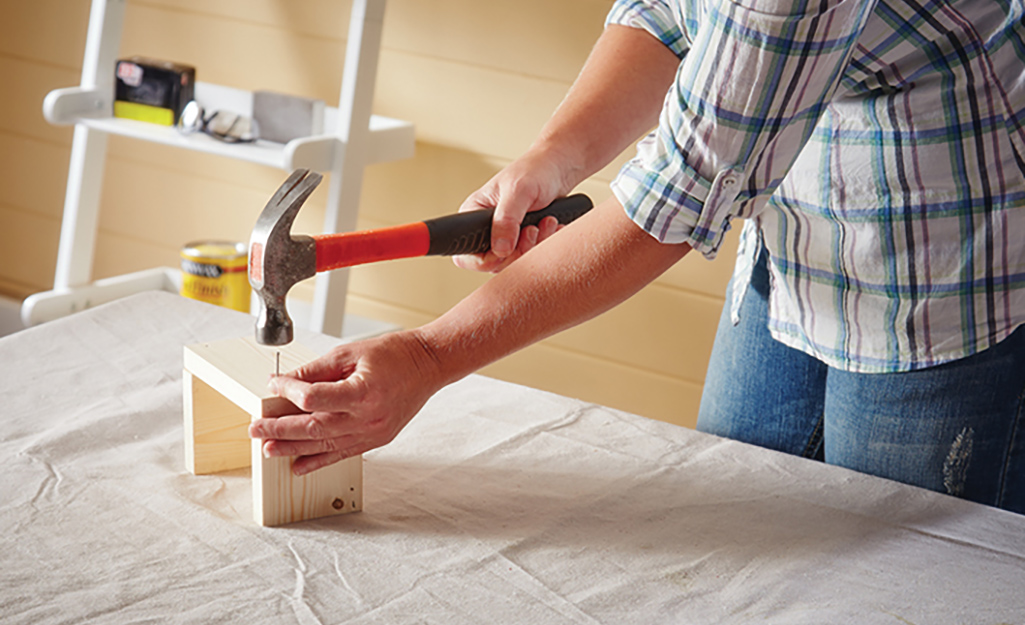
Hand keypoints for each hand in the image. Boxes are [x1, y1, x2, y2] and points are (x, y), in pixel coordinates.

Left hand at [248, 331, 443, 475]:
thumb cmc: (395, 354)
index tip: (273, 384)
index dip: (288, 391)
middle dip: (280, 430)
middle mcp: (367, 418)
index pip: (313, 398)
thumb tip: (286, 381)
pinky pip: (342, 454)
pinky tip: (298, 466)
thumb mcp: (350, 353)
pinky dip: (318, 461)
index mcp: (362, 392)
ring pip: (324, 446)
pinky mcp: (376, 440)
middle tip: (256, 429)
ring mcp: (373, 432)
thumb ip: (316, 370)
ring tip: (267, 450)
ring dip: (293, 449)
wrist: (428, 366)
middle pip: (313, 428)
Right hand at [453, 149, 573, 272]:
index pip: (467, 256)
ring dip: (535, 246)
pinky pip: (531, 257)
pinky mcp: (522, 240)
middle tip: (533, 229)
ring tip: (546, 222)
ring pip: (515, 261)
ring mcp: (505, 237)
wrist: (558, 168)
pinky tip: (552, 226)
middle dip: (520, 250)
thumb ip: (507, 220)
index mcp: (473, 215)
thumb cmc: (535, 171)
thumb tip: (500, 249)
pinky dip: (545, 245)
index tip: (510, 246)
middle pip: (494, 263)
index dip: (488, 258)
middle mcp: (486, 230)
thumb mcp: (519, 191)